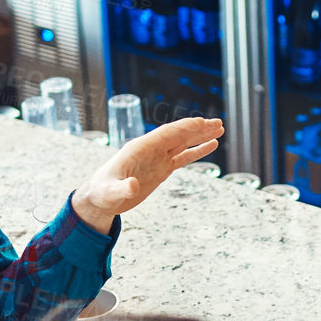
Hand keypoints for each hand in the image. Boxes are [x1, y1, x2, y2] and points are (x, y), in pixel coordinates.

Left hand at [71, 116, 223, 232]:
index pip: (166, 134)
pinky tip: (211, 145)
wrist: (100, 198)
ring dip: (201, 135)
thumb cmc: (102, 192)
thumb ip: (122, 188)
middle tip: (218, 123)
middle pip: (178, 134)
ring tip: (219, 129)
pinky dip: (197, 151)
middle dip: (198, 128)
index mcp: (139, 148)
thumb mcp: (111, 192)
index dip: (184, 128)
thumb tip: (133, 186)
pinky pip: (183, 157)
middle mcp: (151, 149)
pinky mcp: (162, 168)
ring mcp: (157, 158)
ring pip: (183, 142)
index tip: (201, 122)